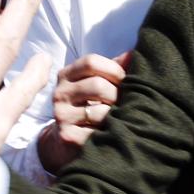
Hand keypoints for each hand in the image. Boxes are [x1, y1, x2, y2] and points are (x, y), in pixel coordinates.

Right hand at [37, 52, 130, 173]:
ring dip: (116, 115)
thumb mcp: (97, 82)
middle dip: (118, 94)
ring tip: (120, 118)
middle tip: (126, 103)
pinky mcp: (67, 136)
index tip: (125, 79)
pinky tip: (111, 132)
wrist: (68, 138)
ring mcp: (61, 115)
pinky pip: (97, 132)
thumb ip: (114, 68)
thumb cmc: (90, 104)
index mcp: (66, 75)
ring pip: (100, 111)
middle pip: (97, 85)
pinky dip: (109, 132)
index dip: (114, 69)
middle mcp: (60, 93)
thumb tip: (133, 55)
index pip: (90, 62)